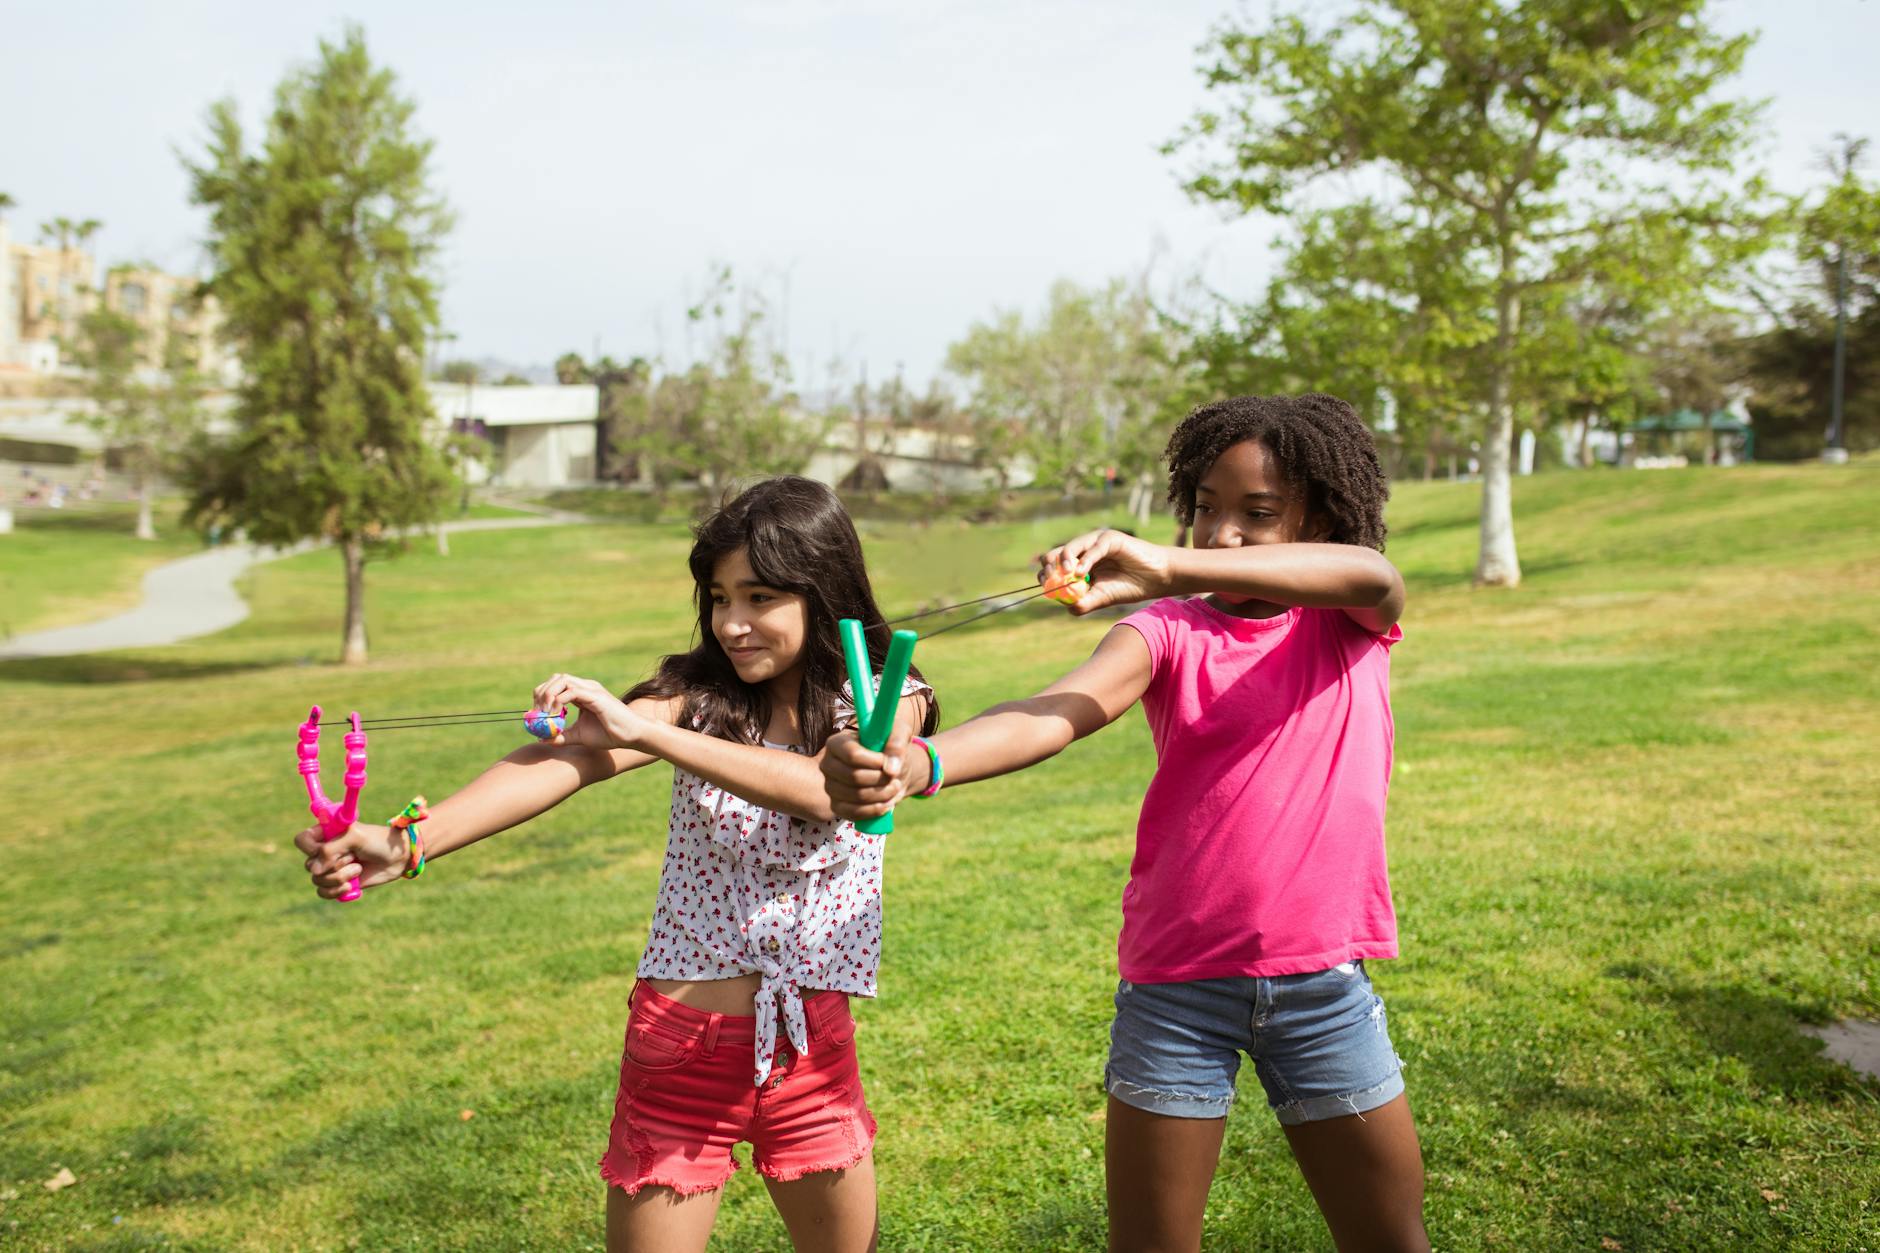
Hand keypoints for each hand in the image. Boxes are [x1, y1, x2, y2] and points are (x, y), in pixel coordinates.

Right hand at [295, 822, 405, 898]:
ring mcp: (331, 868)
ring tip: (358, 869)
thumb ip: (331, 849)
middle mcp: (325, 851)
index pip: (301, 840)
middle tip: (353, 856)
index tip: (325, 849)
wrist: (398, 858)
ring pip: (318, 880)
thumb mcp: (356, 838)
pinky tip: (352, 886)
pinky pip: (324, 892)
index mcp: (326, 833)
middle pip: (310, 865)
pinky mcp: (338, 883)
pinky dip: (337, 891)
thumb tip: (314, 871)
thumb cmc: (379, 841)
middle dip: (334, 864)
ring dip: (340, 877)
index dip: (310, 848)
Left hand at [532, 673, 649, 750]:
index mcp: (582, 692)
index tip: (535, 713)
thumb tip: (541, 738)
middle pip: (556, 678)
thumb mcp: (579, 736)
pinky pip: (571, 692)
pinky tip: (556, 715)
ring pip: (562, 680)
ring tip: (546, 713)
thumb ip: (562, 735)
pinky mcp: (596, 696)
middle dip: (542, 693)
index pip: (555, 684)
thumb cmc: (609, 734)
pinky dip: (559, 702)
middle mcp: (586, 687)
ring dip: (548, 695)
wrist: (630, 736)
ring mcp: (591, 689)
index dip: (542, 696)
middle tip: (537, 712)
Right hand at [819, 725, 916, 819]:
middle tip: (895, 777)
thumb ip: (896, 744)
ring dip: (882, 795)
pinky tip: (887, 803)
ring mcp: (830, 786)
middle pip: (854, 777)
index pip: (852, 755)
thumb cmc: (891, 746)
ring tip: (894, 787)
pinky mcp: (837, 805)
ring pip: (856, 796)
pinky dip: (874, 811)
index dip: (875, 762)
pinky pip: (853, 813)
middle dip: (881, 779)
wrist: (890, 768)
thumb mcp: (899, 734)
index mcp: (837, 742)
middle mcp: (828, 764)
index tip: (888, 761)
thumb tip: (891, 770)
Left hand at [1036, 529, 1173, 614]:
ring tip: (1067, 574)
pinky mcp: (1109, 538)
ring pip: (1070, 548)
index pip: (1054, 567)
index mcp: (1078, 565)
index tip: (1045, 586)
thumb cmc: (1128, 587)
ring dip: (1064, 560)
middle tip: (1050, 578)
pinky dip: (1085, 560)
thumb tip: (1066, 606)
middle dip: (1050, 566)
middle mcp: (1083, 552)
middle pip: (1056, 553)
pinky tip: (1082, 573)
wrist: (1155, 579)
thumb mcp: (1102, 598)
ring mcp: (1095, 543)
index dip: (1047, 575)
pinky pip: (1093, 547)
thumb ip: (1083, 603)